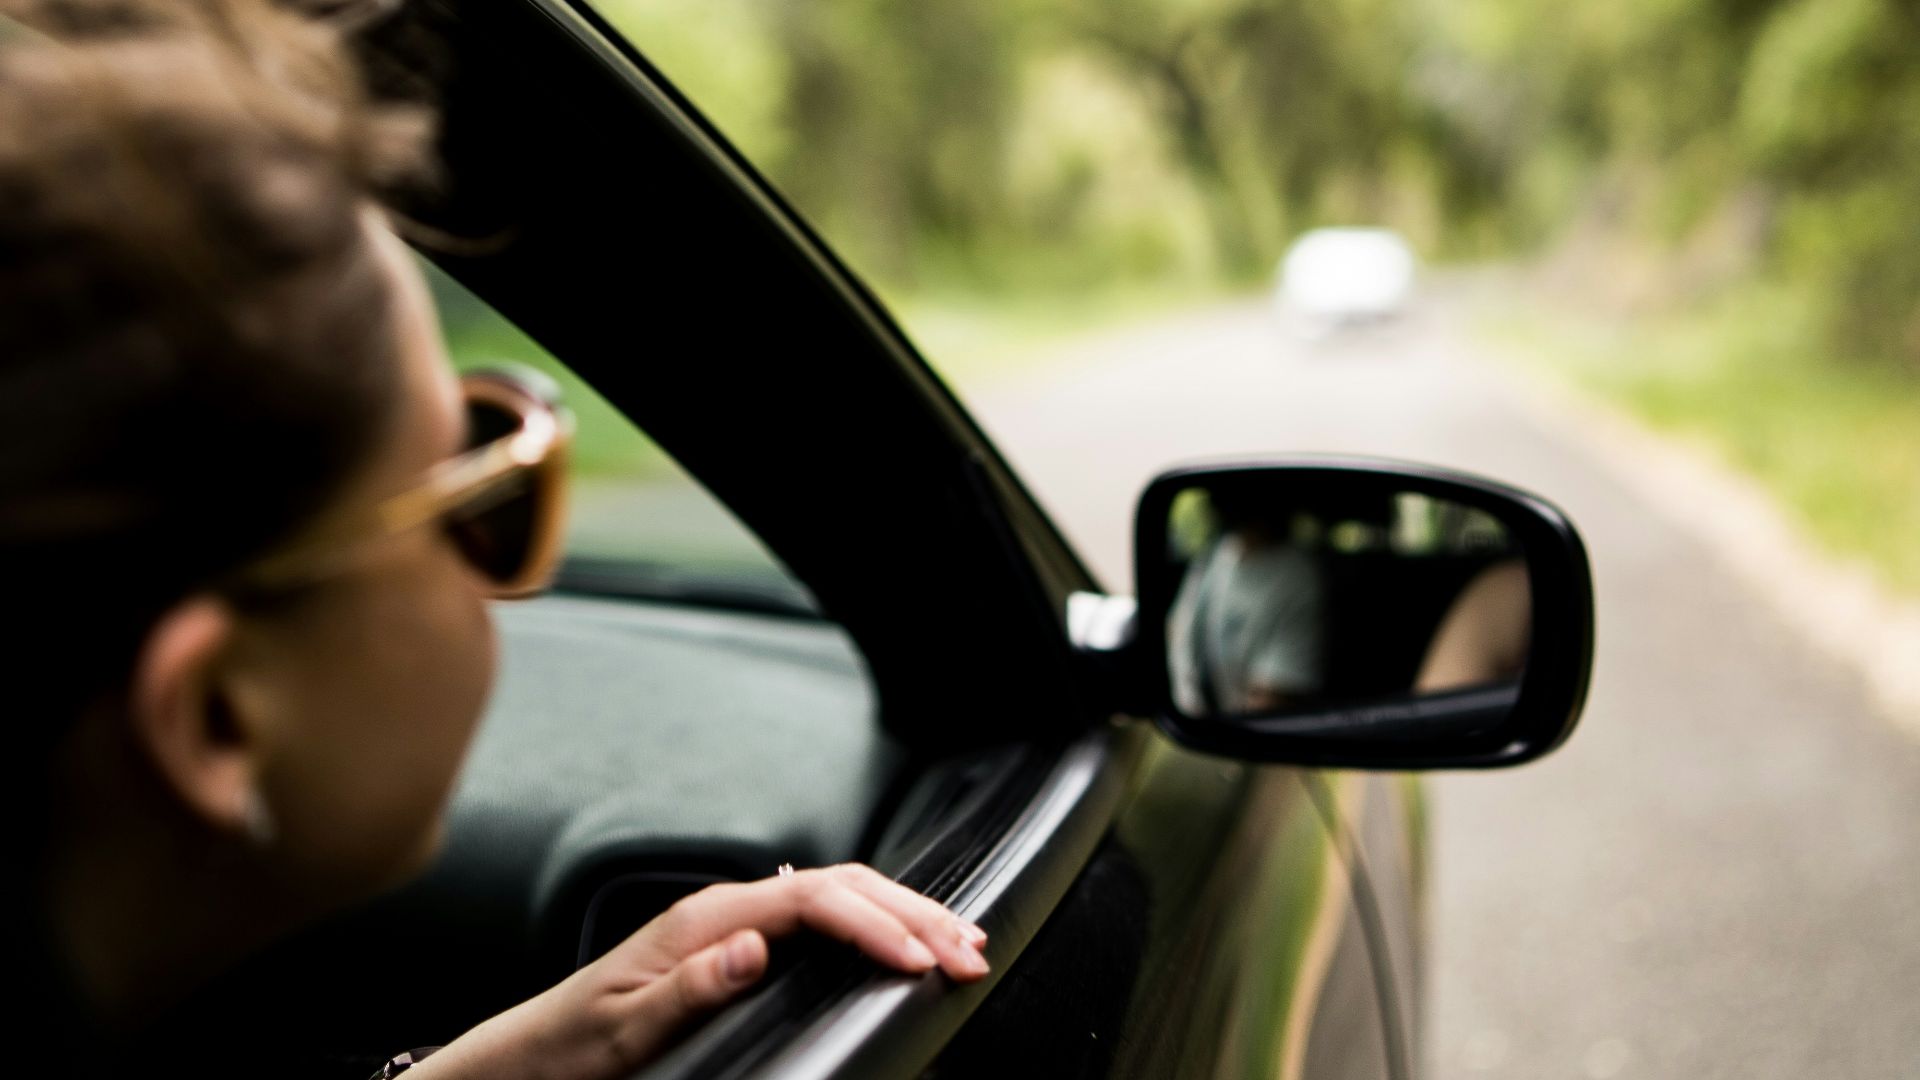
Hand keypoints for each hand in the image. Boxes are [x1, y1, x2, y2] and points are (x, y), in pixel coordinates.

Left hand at [412, 863, 989, 1079]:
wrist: (532, 1055)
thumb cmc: (574, 1046)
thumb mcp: (624, 1030)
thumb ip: (689, 987)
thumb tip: (753, 947)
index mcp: (706, 919)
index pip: (813, 898)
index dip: (875, 924)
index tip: (919, 960)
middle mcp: (727, 910)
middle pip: (842, 886)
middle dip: (914, 912)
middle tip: (971, 948)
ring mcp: (738, 924)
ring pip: (841, 895)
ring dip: (905, 913)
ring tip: (961, 939)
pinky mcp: (743, 946)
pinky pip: (825, 918)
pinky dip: (877, 925)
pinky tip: (904, 939)